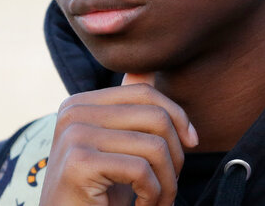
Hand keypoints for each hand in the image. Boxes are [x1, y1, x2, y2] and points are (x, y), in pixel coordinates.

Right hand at [38, 73, 199, 205]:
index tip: (191, 142)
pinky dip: (154, 195)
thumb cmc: (99, 191)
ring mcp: (73, 135)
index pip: (145, 93)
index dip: (178, 116)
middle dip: (176, 155)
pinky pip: (141, 170)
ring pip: (154, 146)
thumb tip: (144, 70)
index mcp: (81, 103)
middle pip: (155, 117)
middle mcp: (73, 112)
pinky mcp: (79, 162)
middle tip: (170, 184)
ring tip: (160, 200)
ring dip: (167, 182)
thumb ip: (127, 109)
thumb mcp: (117, 145)